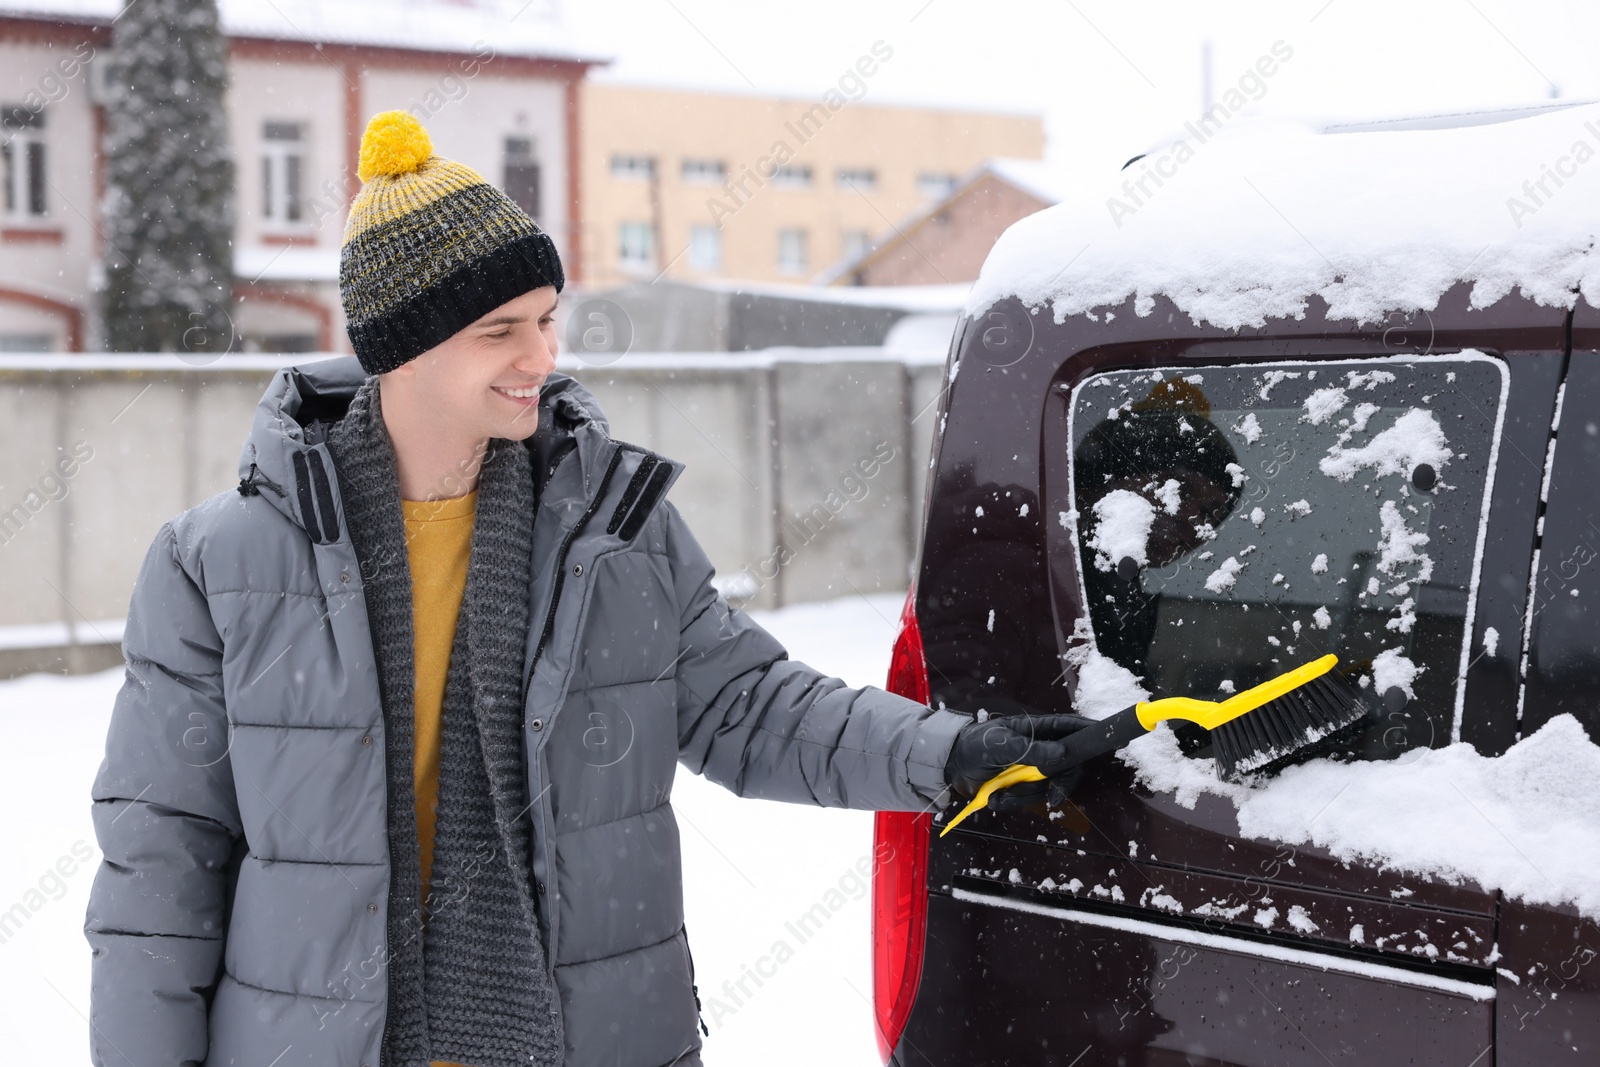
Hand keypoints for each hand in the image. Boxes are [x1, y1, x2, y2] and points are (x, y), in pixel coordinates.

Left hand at [943, 698, 1096, 809]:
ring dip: (1024, 796)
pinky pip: (1029, 799)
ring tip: (1000, 794)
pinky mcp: (1020, 786)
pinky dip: (1012, 802)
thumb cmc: (973, 745)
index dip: (1087, 731)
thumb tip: (1062, 753)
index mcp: (1035, 729)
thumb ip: (1031, 749)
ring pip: (1047, 787)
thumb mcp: (1000, 745)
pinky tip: (995, 797)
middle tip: (1053, 798)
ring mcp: (1030, 769)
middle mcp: (1038, 749)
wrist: (949, 766)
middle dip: (1059, 784)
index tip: (1106, 739)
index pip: (1068, 727)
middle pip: (1067, 766)